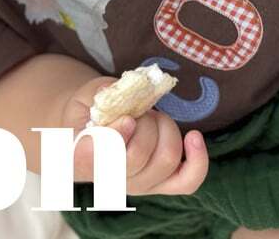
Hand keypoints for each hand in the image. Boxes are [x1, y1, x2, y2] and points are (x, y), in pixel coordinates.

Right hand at [60, 75, 209, 195]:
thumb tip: (111, 91)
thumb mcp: (85, 96)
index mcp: (81, 158)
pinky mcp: (161, 185)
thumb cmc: (88, 111)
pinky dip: (197, 160)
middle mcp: (109, 180)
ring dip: (163, 128)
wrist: (94, 129)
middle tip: (136, 111)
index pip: (92, 161)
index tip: (127, 119)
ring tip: (151, 117)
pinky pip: (187, 181)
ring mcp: (138, 185)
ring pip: (165, 159)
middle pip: (137, 155)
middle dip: (143, 122)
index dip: (114, 140)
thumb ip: (98, 95)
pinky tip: (194, 137)